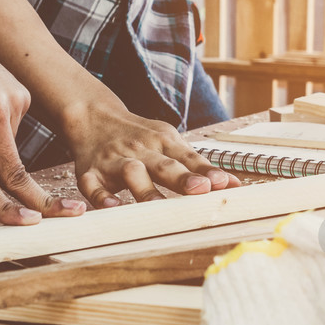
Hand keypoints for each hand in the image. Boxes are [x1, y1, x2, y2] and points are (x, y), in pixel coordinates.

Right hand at [61, 98, 239, 207]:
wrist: (94, 116)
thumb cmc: (140, 136)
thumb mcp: (169, 142)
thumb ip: (198, 164)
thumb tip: (234, 185)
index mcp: (162, 142)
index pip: (187, 158)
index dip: (205, 171)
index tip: (223, 184)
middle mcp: (140, 150)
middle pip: (163, 165)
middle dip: (182, 178)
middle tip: (200, 190)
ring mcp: (114, 161)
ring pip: (130, 173)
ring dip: (144, 190)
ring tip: (158, 208)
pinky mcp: (90, 173)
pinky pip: (92, 186)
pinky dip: (100, 197)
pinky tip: (112, 207)